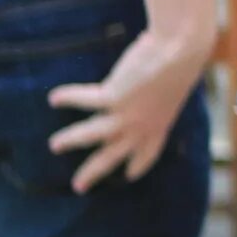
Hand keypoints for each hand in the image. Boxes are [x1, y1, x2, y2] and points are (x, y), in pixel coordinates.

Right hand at [48, 25, 213, 193]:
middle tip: (78, 187)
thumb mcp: (172, 89)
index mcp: (160, 125)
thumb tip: (144, 92)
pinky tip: (54, 98)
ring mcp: (126, 115)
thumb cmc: (182, 60)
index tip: (129, 175)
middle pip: (112, 157)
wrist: (181, 49)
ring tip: (54, 145)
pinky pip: (84, 100)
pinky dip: (68, 97)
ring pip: (91, 135)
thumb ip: (156, 98)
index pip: (147, 154)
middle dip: (93, 173)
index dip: (137, 166)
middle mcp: (141, 127)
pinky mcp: (114, 98)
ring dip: (70, 140)